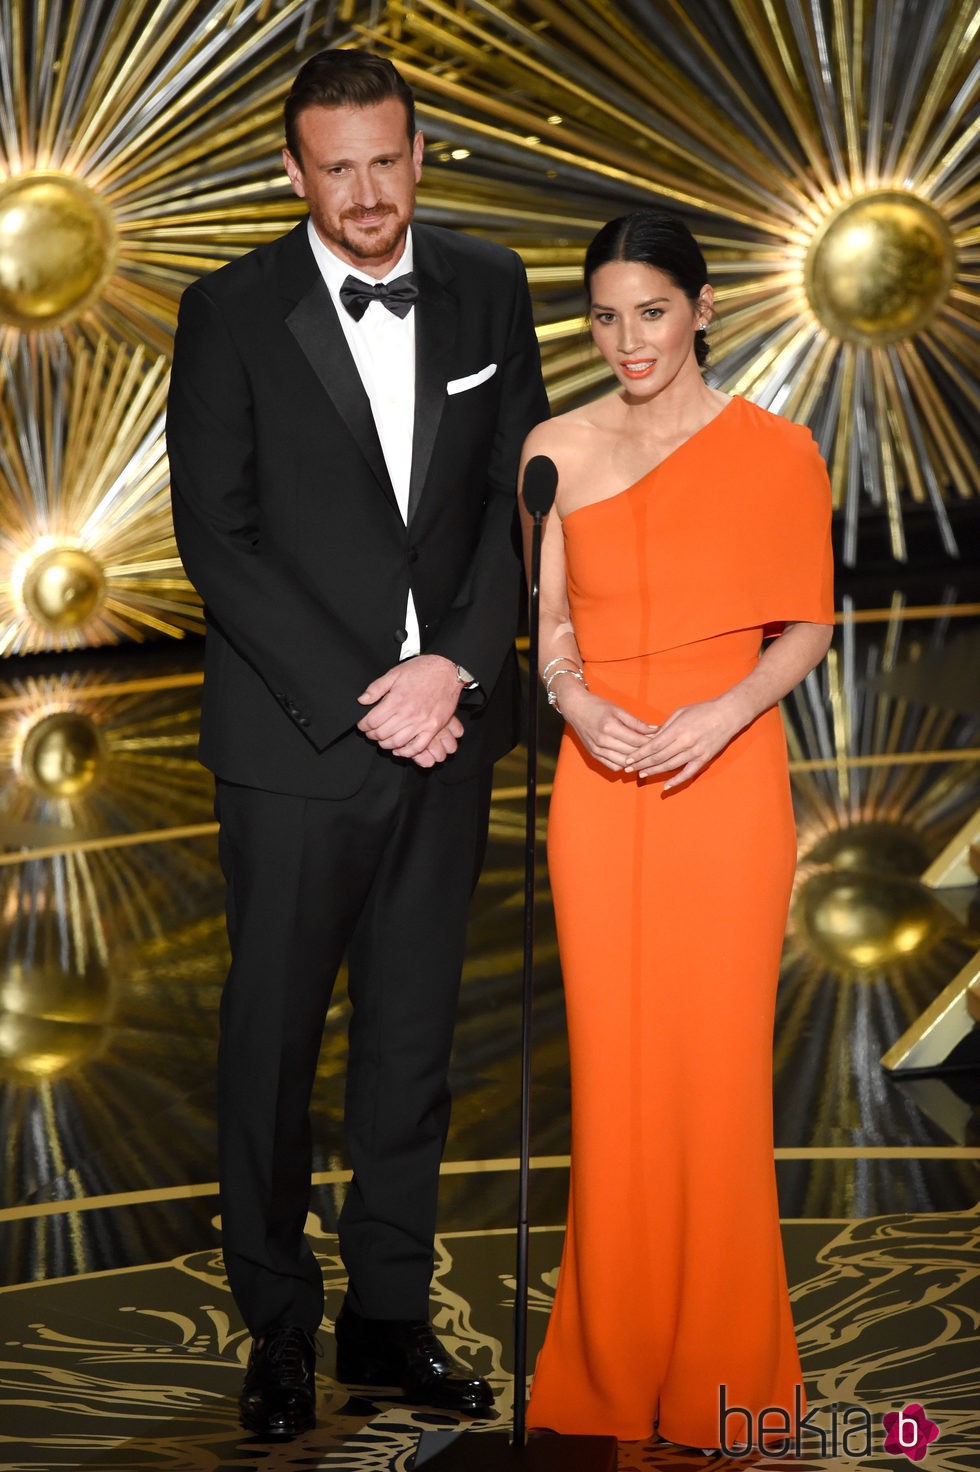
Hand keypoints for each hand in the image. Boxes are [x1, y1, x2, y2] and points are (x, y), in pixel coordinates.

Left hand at [357, 655, 462, 759]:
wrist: (448, 671)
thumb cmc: (422, 670)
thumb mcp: (395, 673)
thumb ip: (376, 688)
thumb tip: (362, 700)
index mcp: (397, 700)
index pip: (372, 721)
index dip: (363, 725)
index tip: (362, 725)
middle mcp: (408, 713)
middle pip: (382, 733)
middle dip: (372, 735)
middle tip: (370, 733)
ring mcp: (422, 722)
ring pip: (397, 742)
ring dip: (386, 744)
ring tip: (382, 740)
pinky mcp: (433, 727)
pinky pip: (418, 746)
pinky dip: (406, 752)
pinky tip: (399, 749)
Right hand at [556, 679, 652, 772]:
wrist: (576, 708)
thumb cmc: (598, 706)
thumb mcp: (618, 710)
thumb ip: (636, 723)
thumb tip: (655, 731)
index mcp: (610, 727)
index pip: (637, 741)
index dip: (651, 743)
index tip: (662, 741)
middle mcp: (603, 741)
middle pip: (631, 754)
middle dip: (646, 753)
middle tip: (658, 751)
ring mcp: (597, 750)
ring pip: (623, 763)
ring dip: (636, 762)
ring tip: (647, 757)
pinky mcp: (594, 754)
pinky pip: (613, 766)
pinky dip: (624, 765)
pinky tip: (631, 760)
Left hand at [625, 695, 744, 788]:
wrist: (728, 714)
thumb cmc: (703, 710)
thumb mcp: (680, 712)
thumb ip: (665, 726)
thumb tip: (651, 738)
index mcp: (678, 729)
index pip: (653, 746)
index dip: (639, 754)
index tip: (628, 759)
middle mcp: (685, 743)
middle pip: (659, 757)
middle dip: (642, 764)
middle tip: (629, 769)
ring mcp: (695, 752)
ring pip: (670, 766)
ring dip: (654, 772)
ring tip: (641, 775)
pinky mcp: (704, 759)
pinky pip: (688, 773)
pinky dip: (676, 781)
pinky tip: (665, 786)